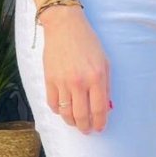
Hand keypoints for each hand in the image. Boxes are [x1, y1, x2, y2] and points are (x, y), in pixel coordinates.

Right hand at [38, 5, 111, 134]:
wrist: (65, 26)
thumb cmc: (88, 42)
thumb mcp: (104, 61)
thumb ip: (106, 85)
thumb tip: (105, 107)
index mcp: (96, 77)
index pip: (99, 109)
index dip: (99, 123)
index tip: (99, 128)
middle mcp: (79, 82)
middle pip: (81, 116)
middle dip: (85, 127)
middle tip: (87, 130)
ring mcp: (62, 82)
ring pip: (65, 113)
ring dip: (71, 122)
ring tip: (75, 123)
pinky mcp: (49, 79)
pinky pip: (52, 103)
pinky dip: (57, 111)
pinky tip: (62, 110)